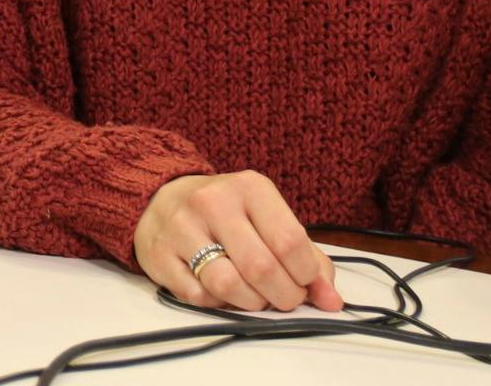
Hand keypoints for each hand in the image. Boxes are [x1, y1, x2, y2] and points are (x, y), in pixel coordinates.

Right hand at [133, 171, 342, 312]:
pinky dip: (217, 303)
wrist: (160, 198)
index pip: (290, 241)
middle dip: (282, 297)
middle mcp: (212, 200)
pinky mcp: (158, 254)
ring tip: (253, 296)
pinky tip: (219, 288)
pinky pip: (199, 296)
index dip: (305, 276)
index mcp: (248, 187)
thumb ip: (309, 260)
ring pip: (228, 284)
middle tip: (283, 298)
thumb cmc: (229, 216)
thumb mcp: (269, 220)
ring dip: (251, 304)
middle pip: (261, 268)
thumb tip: (332, 302)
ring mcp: (180, 226)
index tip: (303, 283)